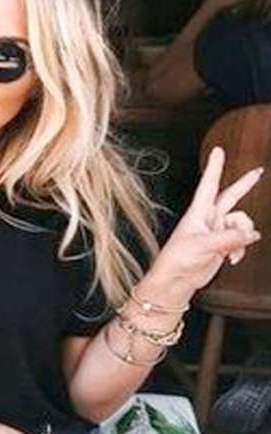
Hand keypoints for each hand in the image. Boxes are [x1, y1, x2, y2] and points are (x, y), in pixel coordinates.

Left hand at [152, 147, 262, 296]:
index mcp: (198, 213)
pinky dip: (241, 249)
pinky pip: (242, 240)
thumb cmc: (178, 261)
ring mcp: (216, 232)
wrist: (175, 282)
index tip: (218, 150)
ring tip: (233, 250)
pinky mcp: (222, 245)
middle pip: (230, 197)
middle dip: (245, 184)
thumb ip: (231, 237)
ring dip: (242, 236)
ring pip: (242, 224)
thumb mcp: (204, 246)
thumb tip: (252, 234)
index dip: (214, 167)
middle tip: (258, 172)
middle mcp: (208, 219)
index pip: (208, 185)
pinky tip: (232, 259)